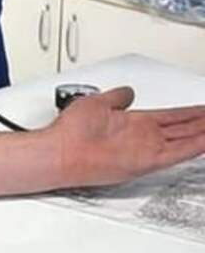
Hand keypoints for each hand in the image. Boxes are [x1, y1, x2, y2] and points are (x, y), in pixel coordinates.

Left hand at [52, 87, 204, 186]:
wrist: (61, 151)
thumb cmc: (71, 131)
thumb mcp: (97, 103)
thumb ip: (117, 97)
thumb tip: (127, 92)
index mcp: (134, 122)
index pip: (171, 116)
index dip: (190, 113)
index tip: (203, 110)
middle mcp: (143, 136)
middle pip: (184, 128)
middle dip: (202, 122)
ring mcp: (146, 148)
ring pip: (186, 139)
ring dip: (203, 132)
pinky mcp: (146, 161)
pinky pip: (177, 152)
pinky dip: (195, 147)